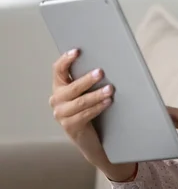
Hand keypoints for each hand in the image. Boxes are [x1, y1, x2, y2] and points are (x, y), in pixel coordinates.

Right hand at [49, 49, 135, 180]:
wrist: (92, 137)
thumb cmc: (92, 108)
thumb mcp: (88, 91)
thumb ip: (90, 79)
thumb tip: (106, 62)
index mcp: (60, 86)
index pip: (57, 70)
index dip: (65, 60)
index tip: (77, 51)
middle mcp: (56, 100)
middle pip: (71, 87)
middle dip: (87, 79)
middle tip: (101, 72)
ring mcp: (61, 114)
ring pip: (80, 102)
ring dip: (96, 95)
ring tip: (110, 89)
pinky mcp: (70, 126)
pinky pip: (85, 115)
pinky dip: (98, 107)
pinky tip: (108, 102)